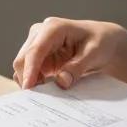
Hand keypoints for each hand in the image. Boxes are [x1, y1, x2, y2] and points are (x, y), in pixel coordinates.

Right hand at [12, 17, 126, 90]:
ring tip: (46, 95)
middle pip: (23, 59)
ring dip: (31, 81)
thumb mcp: (94, 54)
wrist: (103, 41)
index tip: (29, 88)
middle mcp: (40, 33)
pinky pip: (29, 71)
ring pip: (23, 67)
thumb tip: (61, 82)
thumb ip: (77, 67)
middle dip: (28, 79)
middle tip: (39, 99)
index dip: (30, 70)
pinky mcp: (38, 56)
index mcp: (53, 28)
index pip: (35, 50)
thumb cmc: (100, 42)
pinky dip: (34, 82)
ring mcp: (37, 44)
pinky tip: (46, 89)